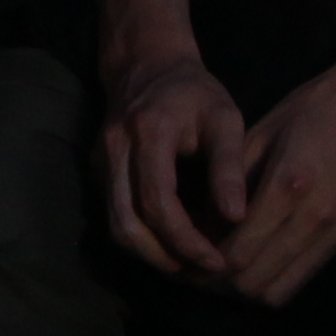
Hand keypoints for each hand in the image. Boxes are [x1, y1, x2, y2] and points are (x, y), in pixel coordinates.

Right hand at [94, 53, 248, 280]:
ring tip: (189, 263)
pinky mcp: (98, 171)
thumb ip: (229, 166)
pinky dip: (143, 238)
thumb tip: (237, 218)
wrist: (147, 64)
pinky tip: (172, 243)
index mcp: (148, 132)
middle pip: (127, 225)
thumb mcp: (224, 118)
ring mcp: (100, 161)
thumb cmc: (194, 92)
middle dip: (165, 257)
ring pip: (116, 226)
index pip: (158, 202)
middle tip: (202, 270)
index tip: (217, 260)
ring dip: (151, 254)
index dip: (186, 239)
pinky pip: (116, 215)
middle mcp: (115, 149)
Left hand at [215, 65, 335, 306]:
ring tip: (216, 270)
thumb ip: (227, 186)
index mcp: (289, 182)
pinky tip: (249, 264)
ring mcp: (334, 229)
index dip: (204, 263)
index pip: (238, 249)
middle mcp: (315, 214)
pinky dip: (268, 282)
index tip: (181, 257)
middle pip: (252, 279)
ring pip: (274, 291)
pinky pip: (297, 281)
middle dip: (216, 281)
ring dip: (241, 287)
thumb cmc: (305, 111)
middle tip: (192, 268)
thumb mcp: (256, 137)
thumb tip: (197, 230)